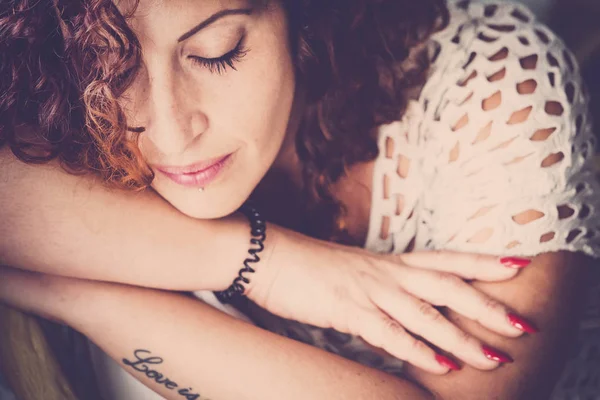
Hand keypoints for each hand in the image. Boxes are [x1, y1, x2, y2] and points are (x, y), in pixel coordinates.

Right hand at [247, 229, 535, 373]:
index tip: (516, 265)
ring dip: (460, 338)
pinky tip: (439, 366)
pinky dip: (416, 351)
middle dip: (486, 305)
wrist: (268, 255)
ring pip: (425, 315)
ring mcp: (368, 291)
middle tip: (521, 324)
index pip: (445, 259)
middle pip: (447, 287)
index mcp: (389, 262)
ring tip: (492, 359)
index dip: (481, 262)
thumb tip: (404, 308)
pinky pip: (388, 333)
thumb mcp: (354, 272)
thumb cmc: (310, 266)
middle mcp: (386, 273)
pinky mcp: (347, 310)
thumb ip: (383, 287)